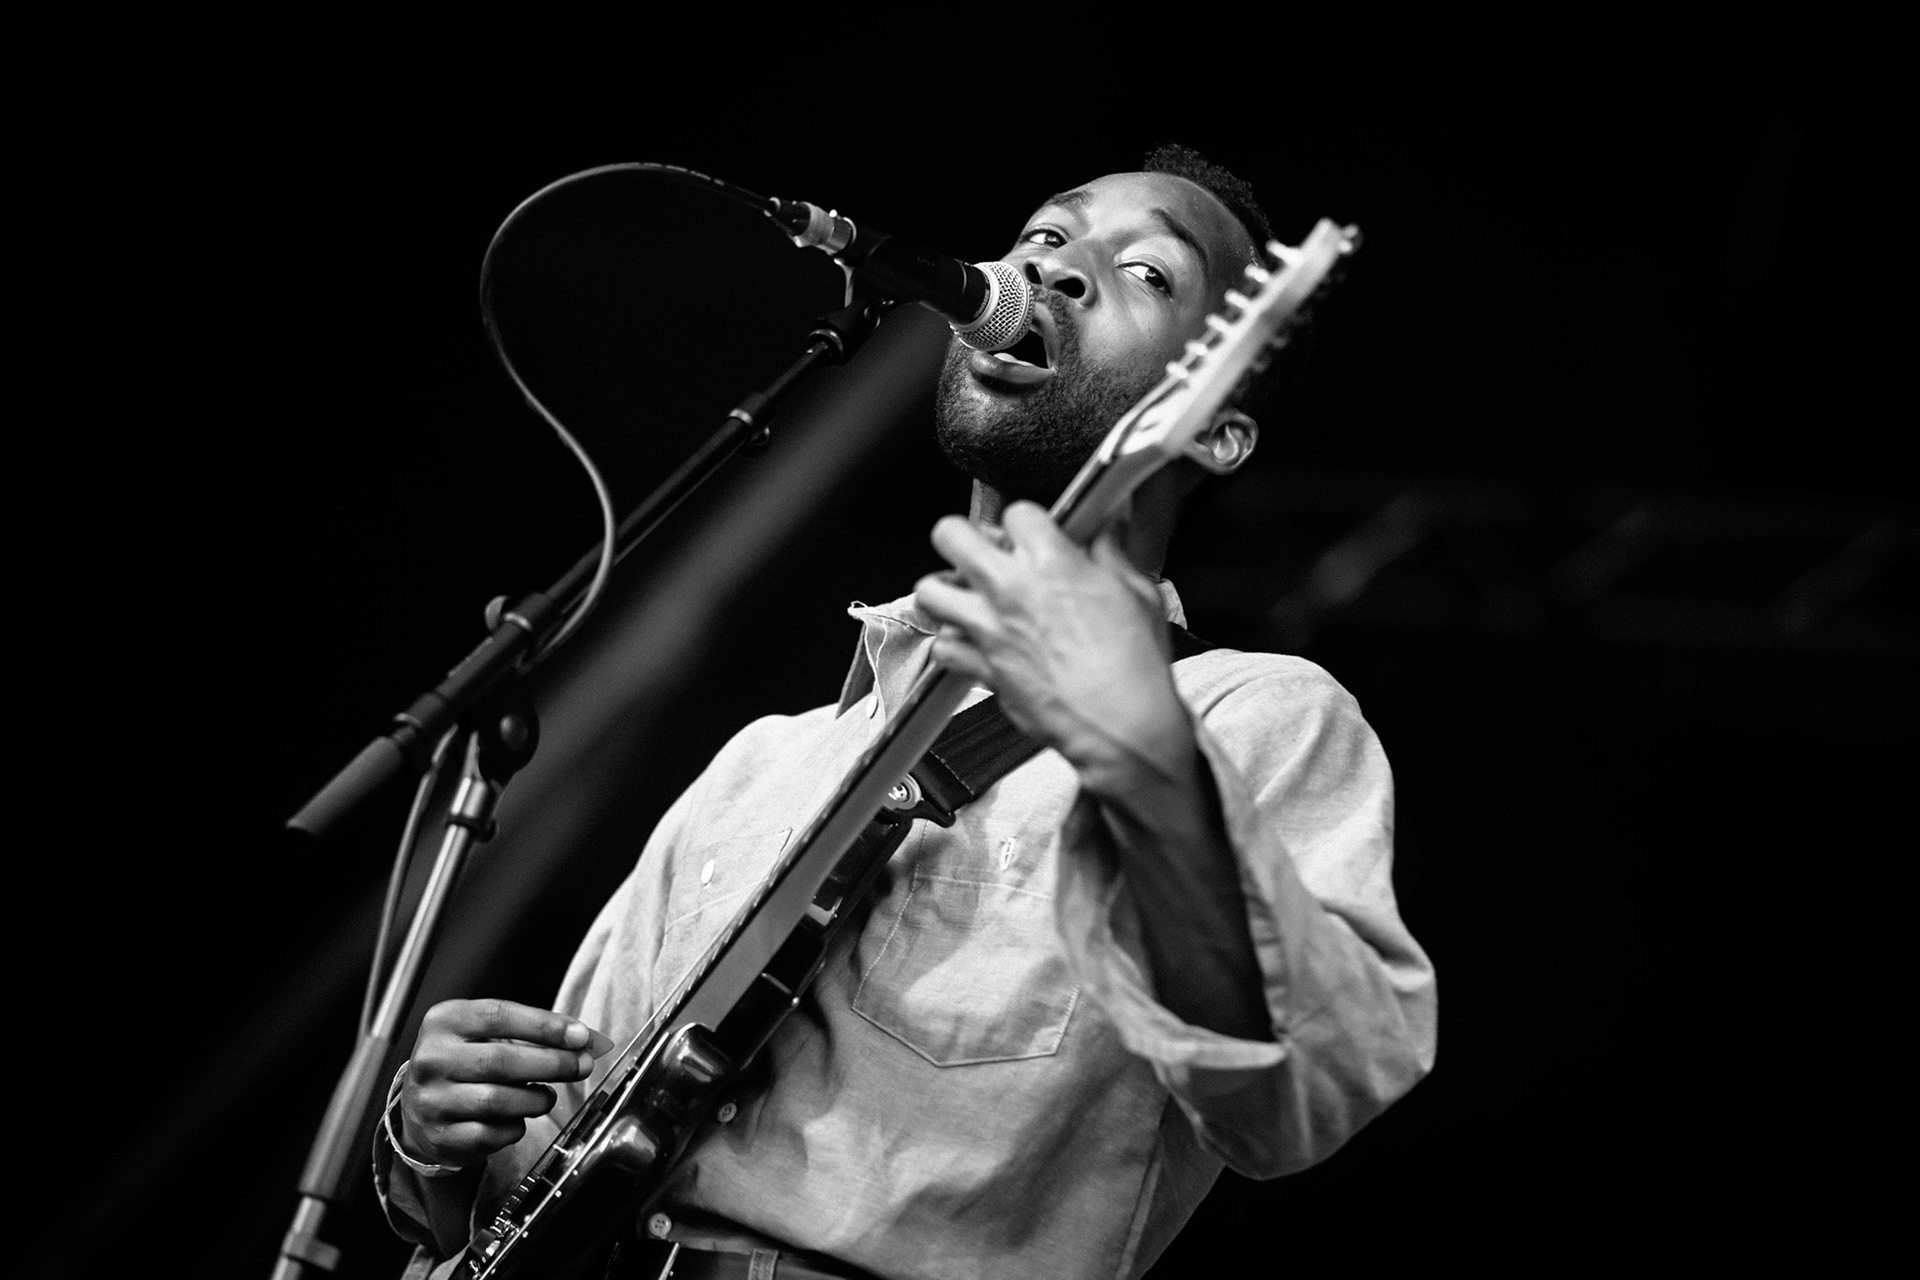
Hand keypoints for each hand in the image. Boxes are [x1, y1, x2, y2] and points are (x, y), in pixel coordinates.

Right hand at [397, 998, 614, 1168]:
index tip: (580, 1035)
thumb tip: (583, 1040)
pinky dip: (515, 1127)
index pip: (498, 1016)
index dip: (544, 1026)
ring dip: (536, 1099)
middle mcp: (432, 1059)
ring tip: (547, 1095)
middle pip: (500, 1060)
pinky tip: (519, 1118)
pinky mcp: (440, 1136)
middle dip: (552, 1063)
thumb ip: (529, 1033)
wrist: (421, 1106)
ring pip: (497, 1101)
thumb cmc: (464, 1062)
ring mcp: (432, 1100)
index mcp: (444, 1021)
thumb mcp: (484, 1034)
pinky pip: (490, 1134)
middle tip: (582, 1065)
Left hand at [914, 501, 1194, 793]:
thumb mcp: (1138, 593)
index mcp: (1052, 562)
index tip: (1034, 534)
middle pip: (952, 534)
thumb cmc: (1134, 664)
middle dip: (963, 536)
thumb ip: (1113, 554)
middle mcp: (1011, 589)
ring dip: (945, 589)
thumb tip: (1109, 530)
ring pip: (930, 590)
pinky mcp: (982, 667)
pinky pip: (942, 646)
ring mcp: (990, 629)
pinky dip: (952, 644)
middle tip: (980, 550)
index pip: (1017, 511)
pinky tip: (972, 642)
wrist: (1121, 723)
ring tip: (964, 594)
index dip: (1026, 522)